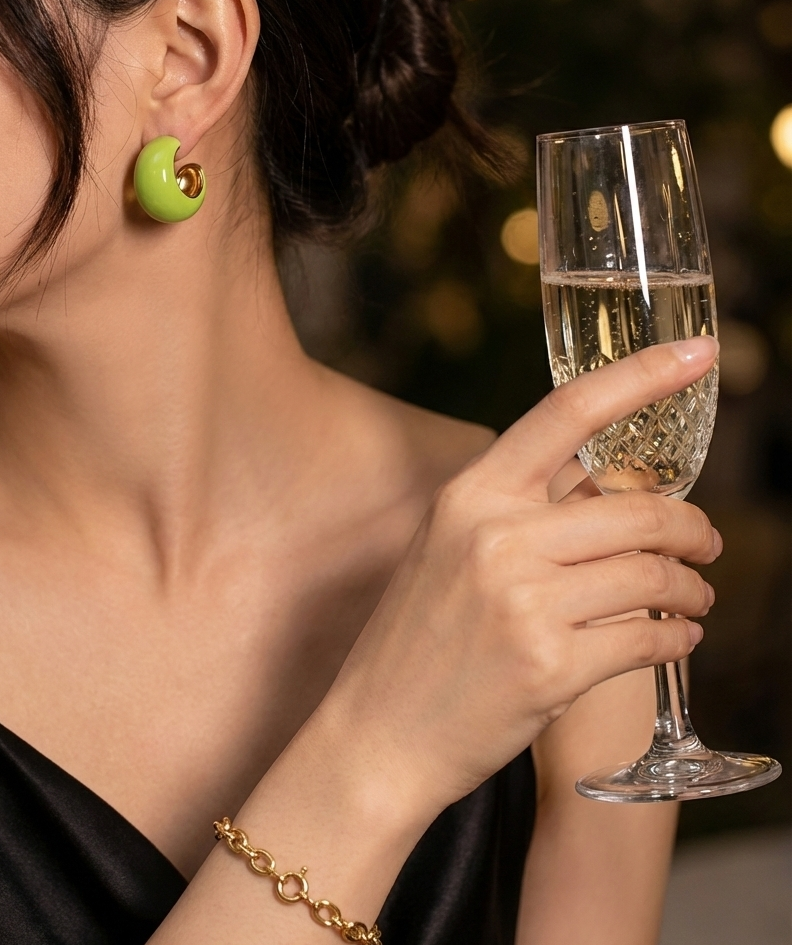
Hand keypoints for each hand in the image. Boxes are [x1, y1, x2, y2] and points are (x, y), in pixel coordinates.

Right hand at [323, 337, 719, 818]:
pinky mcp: (551, 668)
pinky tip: (679, 636)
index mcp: (470, 495)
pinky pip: (649, 637)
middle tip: (707, 540)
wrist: (379, 732)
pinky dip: (680, 637)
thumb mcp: (448, 547)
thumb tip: (609, 480)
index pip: (567, 412)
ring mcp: (524, 604)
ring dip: (692, 585)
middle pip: (639, 508)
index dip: (642, 375)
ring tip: (696, 593)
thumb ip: (518, 507)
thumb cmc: (418, 638)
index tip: (698, 355)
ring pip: (653, 574)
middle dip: (694, 525)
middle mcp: (497, 538)